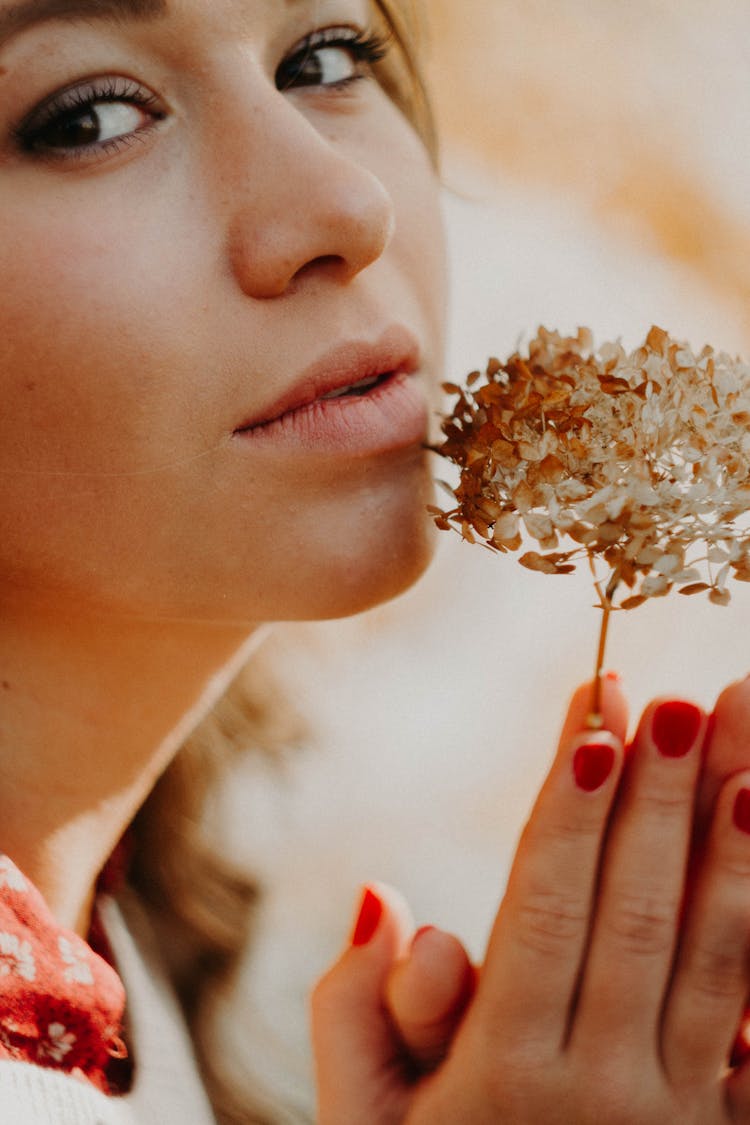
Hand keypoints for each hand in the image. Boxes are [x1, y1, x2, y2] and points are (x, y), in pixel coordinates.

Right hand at [312, 678, 749, 1122]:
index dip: (574, 808)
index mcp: (501, 1076)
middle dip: (661, 795)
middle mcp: (600, 1087)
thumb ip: (353, 1015)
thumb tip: (384, 898)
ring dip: (737, 836)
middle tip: (682, 695)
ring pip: (719, 950)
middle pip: (638, 910)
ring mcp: (679, 1113)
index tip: (597, 715)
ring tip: (747, 732)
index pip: (546, 907)